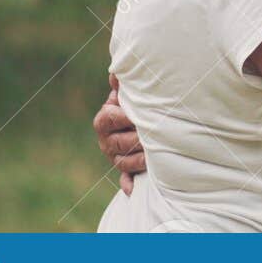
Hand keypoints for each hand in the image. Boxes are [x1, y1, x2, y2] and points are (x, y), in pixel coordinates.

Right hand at [93, 73, 145, 194]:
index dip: (123, 117)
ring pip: (124, 162)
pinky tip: (134, 190)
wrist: (149, 117)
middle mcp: (108, 140)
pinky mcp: (127, 171)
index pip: (108, 119)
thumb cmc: (141, 100)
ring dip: (139, 159)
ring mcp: (116, 157)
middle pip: (117, 143)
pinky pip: (126, 180)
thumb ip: (125, 81)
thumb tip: (117, 72)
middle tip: (154, 135)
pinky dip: (129, 185)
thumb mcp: (131, 89)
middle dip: (136, 139)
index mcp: (106, 119)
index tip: (137, 114)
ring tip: (155, 155)